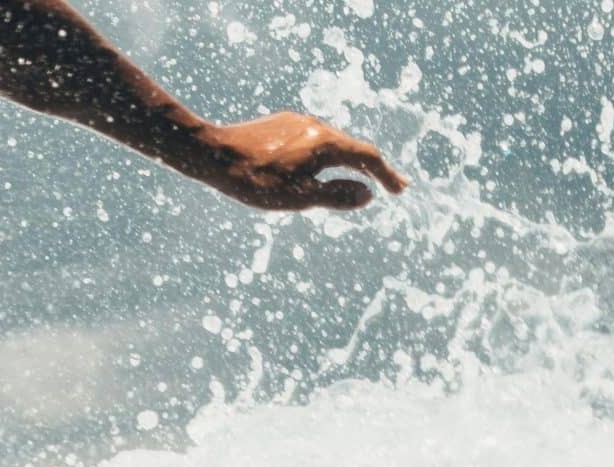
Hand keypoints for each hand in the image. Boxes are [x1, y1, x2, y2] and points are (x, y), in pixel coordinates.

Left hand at [196, 112, 408, 210]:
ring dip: (349, 161)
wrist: (213, 153)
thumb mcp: (299, 197)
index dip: (387, 175)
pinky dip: (327, 155)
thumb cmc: (255, 181)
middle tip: (392, 186)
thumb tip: (368, 194)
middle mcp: (316, 126)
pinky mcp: (281, 124)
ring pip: (332, 142)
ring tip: (359, 179)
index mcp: (325, 143)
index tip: (400, 190)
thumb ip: (336, 196)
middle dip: (373, 168)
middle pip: (352, 147)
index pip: (367, 157)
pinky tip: (319, 167)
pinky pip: (313, 140)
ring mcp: (297, 122)